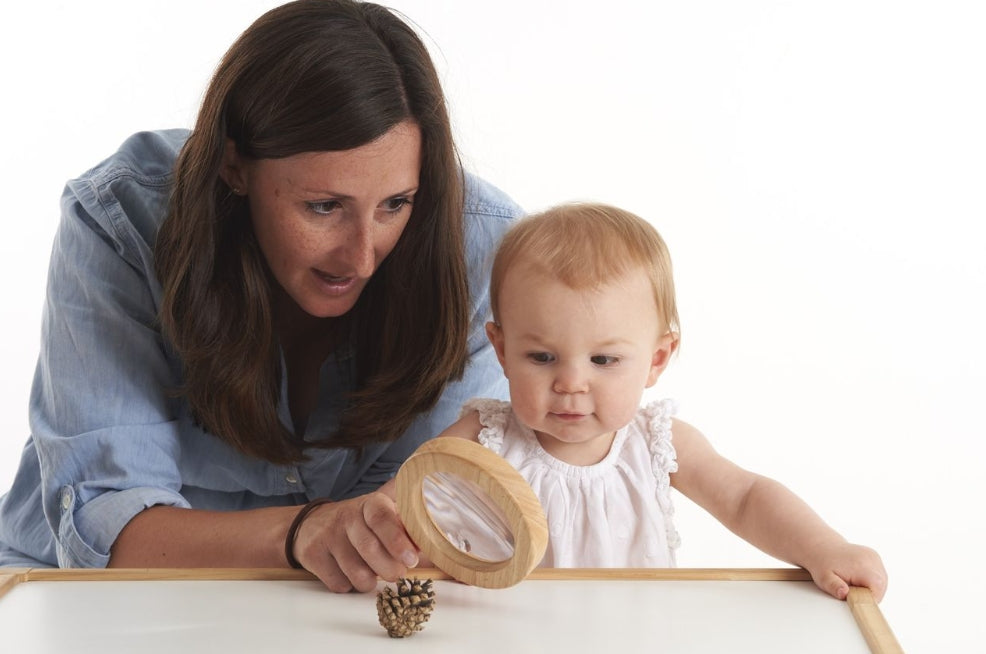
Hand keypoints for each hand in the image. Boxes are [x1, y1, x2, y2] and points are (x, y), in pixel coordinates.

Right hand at [291, 491, 419, 592]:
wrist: (313, 524)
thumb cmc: (360, 524)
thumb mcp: (382, 516)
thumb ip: (404, 528)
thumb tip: (425, 546)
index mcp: (370, 504)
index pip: (382, 518)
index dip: (398, 541)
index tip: (412, 559)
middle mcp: (347, 516)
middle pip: (370, 549)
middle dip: (389, 569)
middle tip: (396, 575)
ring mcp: (327, 535)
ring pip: (355, 572)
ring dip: (369, 581)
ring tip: (372, 574)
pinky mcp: (312, 554)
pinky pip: (338, 583)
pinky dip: (349, 586)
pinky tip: (349, 574)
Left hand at [805, 542, 887, 601]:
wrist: (822, 547)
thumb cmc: (822, 563)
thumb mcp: (823, 578)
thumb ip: (834, 587)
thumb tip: (844, 593)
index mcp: (861, 564)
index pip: (877, 588)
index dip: (869, 599)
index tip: (856, 599)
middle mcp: (871, 558)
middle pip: (881, 586)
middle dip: (869, 594)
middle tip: (852, 592)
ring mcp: (874, 556)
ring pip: (882, 581)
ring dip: (871, 587)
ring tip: (853, 584)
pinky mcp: (874, 556)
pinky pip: (879, 574)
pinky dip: (871, 580)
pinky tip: (858, 578)